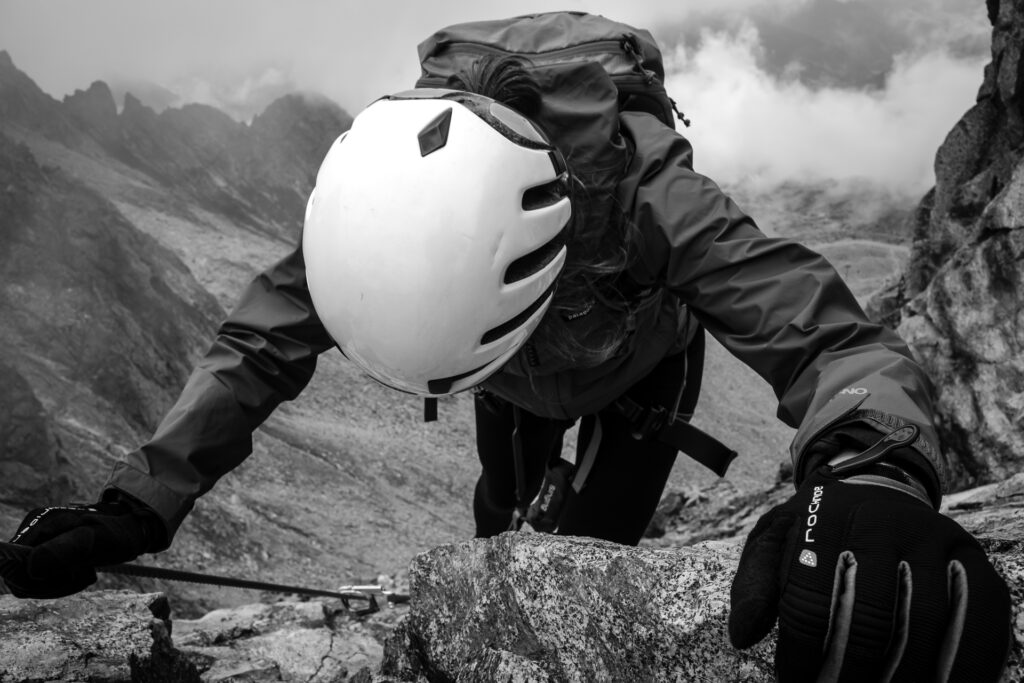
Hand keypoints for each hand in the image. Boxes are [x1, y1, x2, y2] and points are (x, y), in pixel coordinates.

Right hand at [0, 496, 162, 598]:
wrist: (132, 526)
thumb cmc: (117, 531)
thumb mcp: (97, 540)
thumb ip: (65, 550)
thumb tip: (31, 567)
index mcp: (40, 524)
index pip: (13, 565)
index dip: (34, 581)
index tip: (67, 577)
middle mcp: (34, 530)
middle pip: (19, 575)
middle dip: (48, 584)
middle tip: (80, 575)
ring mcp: (40, 541)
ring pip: (31, 579)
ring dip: (56, 584)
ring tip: (83, 572)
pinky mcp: (47, 551)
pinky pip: (42, 577)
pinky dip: (60, 582)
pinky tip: (81, 572)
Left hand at [729, 467, 1011, 681]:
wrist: (873, 485)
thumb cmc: (816, 528)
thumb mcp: (775, 541)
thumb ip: (755, 584)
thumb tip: (741, 635)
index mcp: (824, 516)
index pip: (808, 600)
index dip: (801, 655)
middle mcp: (882, 521)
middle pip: (871, 616)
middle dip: (853, 673)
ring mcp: (932, 537)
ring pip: (928, 621)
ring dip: (907, 675)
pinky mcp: (971, 555)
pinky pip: (982, 614)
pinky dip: (968, 661)